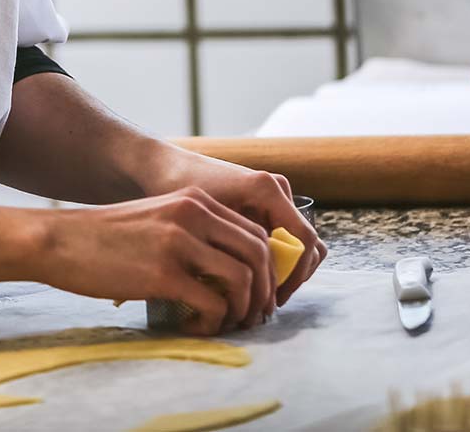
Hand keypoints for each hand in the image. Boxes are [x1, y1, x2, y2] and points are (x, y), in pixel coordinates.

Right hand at [35, 188, 280, 335]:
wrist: (56, 240)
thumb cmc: (101, 237)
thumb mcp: (155, 218)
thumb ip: (191, 232)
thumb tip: (226, 270)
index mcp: (194, 200)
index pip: (255, 233)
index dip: (266, 269)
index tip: (257, 294)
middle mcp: (193, 214)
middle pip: (259, 255)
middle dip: (264, 292)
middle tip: (253, 316)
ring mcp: (179, 242)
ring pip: (243, 281)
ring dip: (243, 311)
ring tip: (226, 325)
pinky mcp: (163, 273)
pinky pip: (213, 304)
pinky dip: (213, 323)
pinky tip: (195, 327)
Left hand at [136, 146, 326, 303]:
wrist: (164, 165)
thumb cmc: (178, 189)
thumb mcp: (204, 221)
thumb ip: (234, 248)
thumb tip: (253, 287)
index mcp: (268, 191)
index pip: (304, 242)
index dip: (295, 276)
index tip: (273, 299)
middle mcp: (277, 191)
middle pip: (305, 246)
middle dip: (290, 278)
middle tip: (264, 305)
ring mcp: (272, 198)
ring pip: (295, 246)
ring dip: (282, 272)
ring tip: (256, 297)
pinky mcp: (263, 206)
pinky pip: (280, 239)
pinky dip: (271, 261)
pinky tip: (247, 280)